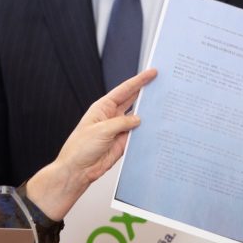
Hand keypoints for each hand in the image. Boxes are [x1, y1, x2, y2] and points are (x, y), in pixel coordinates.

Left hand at [24, 68, 156, 220]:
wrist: (78, 169)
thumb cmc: (80, 147)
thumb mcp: (102, 130)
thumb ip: (122, 123)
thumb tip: (138, 119)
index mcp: (103, 107)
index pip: (124, 90)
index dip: (139, 81)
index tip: (151, 73)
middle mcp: (112, 116)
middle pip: (132, 101)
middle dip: (146, 93)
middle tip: (161, 85)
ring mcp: (118, 129)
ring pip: (137, 118)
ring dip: (149, 114)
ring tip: (164, 106)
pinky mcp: (123, 143)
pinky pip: (138, 135)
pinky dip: (147, 132)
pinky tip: (157, 128)